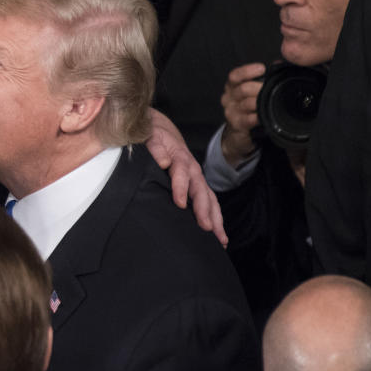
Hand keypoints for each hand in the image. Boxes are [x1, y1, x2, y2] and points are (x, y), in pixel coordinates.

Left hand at [147, 109, 226, 245]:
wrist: (161, 131)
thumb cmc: (153, 137)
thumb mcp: (150, 136)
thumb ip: (155, 147)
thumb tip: (164, 161)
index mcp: (179, 157)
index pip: (181, 173)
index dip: (181, 188)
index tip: (180, 204)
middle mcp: (193, 169)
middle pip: (202, 191)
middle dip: (204, 210)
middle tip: (206, 228)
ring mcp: (198, 179)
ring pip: (210, 200)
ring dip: (216, 219)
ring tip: (220, 239)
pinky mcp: (198, 187)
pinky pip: (210, 204)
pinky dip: (215, 219)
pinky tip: (219, 236)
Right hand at [219, 62, 264, 167]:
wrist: (237, 134)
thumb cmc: (248, 110)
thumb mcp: (252, 93)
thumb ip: (263, 78)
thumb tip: (279, 65)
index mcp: (232, 87)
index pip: (235, 76)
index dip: (247, 71)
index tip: (261, 68)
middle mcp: (229, 98)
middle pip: (243, 89)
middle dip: (260, 88)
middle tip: (273, 88)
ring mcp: (231, 112)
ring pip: (247, 103)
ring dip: (261, 103)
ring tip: (271, 102)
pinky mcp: (237, 125)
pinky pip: (249, 119)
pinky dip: (259, 117)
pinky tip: (265, 116)